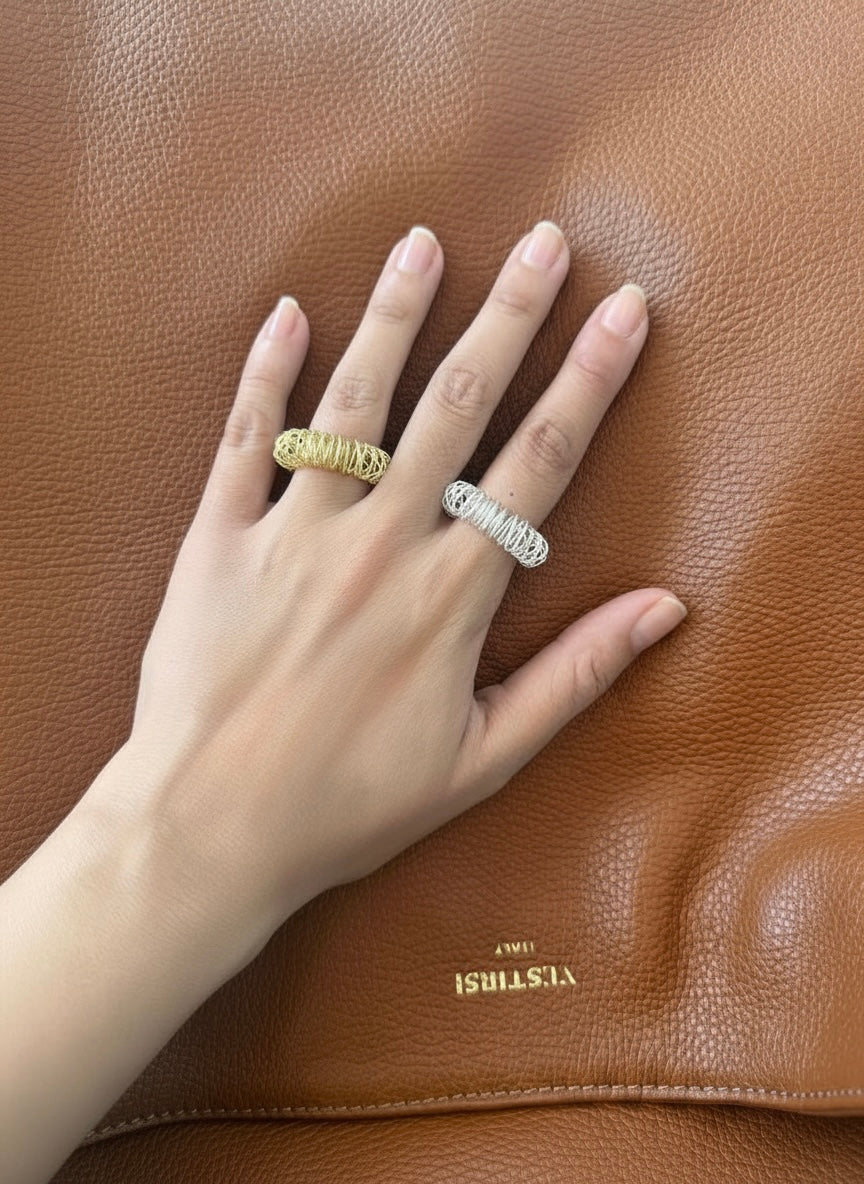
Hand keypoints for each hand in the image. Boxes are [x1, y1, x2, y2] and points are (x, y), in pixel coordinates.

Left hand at [103, 221, 685, 956]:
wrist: (211, 829)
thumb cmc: (350, 804)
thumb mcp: (483, 757)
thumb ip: (576, 675)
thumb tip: (664, 609)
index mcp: (450, 595)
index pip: (538, 463)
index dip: (589, 381)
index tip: (623, 314)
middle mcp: (379, 544)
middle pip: (458, 406)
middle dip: (510, 316)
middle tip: (544, 244)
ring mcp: (294, 534)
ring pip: (355, 401)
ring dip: (396, 317)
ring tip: (425, 246)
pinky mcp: (218, 538)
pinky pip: (245, 438)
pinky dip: (265, 373)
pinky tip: (289, 314)